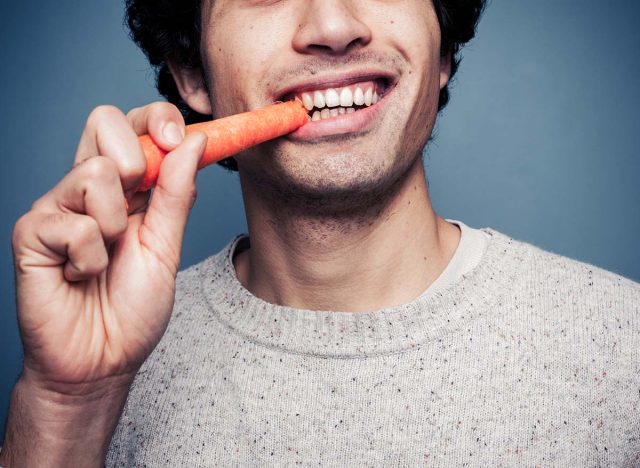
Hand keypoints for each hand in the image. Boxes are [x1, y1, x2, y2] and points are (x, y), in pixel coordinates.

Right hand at [11, 103, 206, 395]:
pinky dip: (92, 260)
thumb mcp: (167, 246)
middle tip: (139, 205)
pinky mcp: (31, 233)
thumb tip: (196, 141)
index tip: (179, 135)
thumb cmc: (133, 307)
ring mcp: (56, 207)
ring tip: (106, 258)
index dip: (156, 118)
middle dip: (136, 158)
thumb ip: (178, 194)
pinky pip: (75, 225)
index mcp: (122, 188)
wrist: (103, 360)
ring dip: (117, 225)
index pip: (132, 125)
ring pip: (95, 173)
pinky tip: (81, 277)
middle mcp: (86, 189)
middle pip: (103, 120)